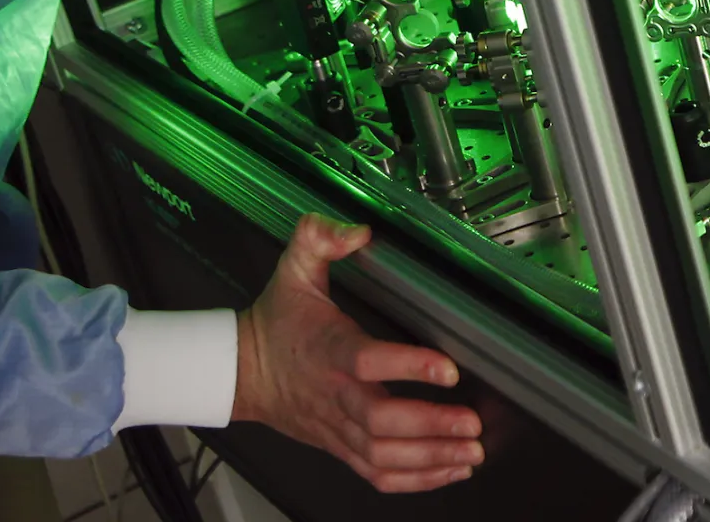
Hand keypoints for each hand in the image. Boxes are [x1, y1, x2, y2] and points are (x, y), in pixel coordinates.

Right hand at [233, 214, 484, 492]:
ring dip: (430, 459)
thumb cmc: (274, 324)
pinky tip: (446, 471)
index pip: (369, 361)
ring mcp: (336, 426)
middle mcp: (335, 394)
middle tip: (472, 425)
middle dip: (430, 426)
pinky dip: (413, 480)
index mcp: (330, 349)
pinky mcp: (339, 446)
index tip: (448, 368)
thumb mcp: (293, 270)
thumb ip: (320, 239)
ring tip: (470, 454)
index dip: (409, 366)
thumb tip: (355, 229)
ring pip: (382, 454)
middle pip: (380, 420)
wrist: (238, 373)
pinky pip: (375, 472)